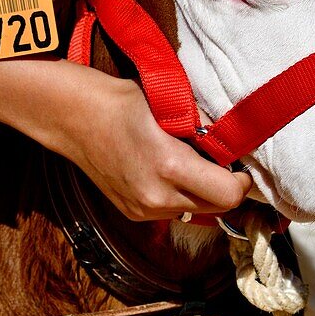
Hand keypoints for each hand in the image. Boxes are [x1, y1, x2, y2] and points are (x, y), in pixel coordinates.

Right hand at [47, 67, 251, 221]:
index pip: (229, 194)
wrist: (72, 116)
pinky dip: (181, 195)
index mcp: (170, 167)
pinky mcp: (133, 214)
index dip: (242, 180)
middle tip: (220, 160)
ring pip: (196, 211)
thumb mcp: (172, 105)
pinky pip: (174, 211)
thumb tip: (236, 139)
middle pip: (217, 208)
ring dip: (203, 192)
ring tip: (192, 163)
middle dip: (225, 186)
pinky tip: (169, 172)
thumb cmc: (121, 101)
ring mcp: (143, 210)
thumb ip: (207, 127)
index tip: (239, 162)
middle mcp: (158, 197)